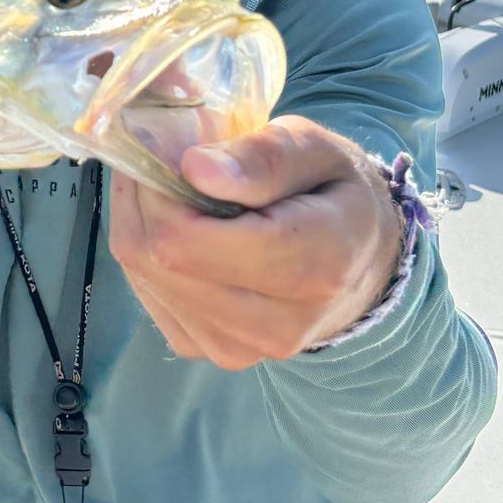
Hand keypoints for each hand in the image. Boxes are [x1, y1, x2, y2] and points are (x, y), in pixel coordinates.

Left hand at [108, 116, 403, 367]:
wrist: (360, 262)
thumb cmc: (337, 193)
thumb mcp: (318, 151)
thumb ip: (264, 156)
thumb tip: (193, 168)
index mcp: (315, 265)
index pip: (187, 238)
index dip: (160, 187)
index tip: (173, 151)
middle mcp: (276, 324)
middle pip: (158, 258)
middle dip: (147, 199)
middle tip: (167, 161)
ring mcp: (240, 348)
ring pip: (146, 276)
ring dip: (143, 223)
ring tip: (176, 190)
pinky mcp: (211, 351)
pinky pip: (150, 296)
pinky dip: (150, 253)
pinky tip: (179, 227)